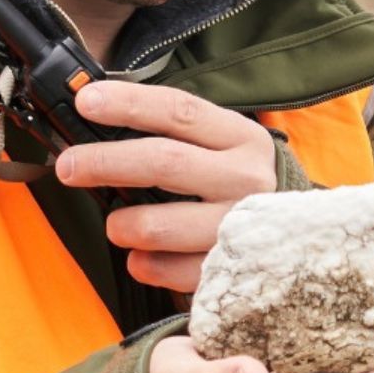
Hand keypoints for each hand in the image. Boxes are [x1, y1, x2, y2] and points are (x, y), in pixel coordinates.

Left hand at [54, 80, 277, 290]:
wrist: (304, 239)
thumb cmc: (241, 184)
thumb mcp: (223, 147)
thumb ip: (175, 135)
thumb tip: (100, 117)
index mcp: (240, 138)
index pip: (179, 111)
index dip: (129, 103)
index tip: (86, 102)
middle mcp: (246, 178)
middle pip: (163, 162)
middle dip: (105, 162)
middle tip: (69, 166)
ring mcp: (241, 226)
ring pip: (161, 223)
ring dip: (123, 224)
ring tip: (113, 225)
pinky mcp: (233, 270)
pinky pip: (173, 270)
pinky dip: (147, 265)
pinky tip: (140, 258)